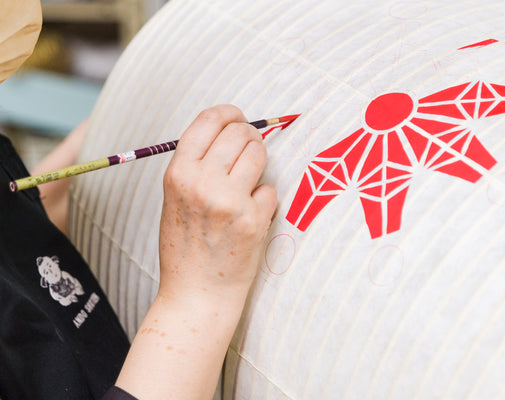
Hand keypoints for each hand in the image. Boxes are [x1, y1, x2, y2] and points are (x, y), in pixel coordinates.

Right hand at [158, 104, 276, 303]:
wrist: (195, 293)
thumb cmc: (185, 245)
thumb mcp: (175, 198)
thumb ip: (196, 165)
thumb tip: (229, 131)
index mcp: (178, 173)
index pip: (209, 120)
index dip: (229, 114)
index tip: (239, 118)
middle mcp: (202, 183)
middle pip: (239, 132)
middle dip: (250, 137)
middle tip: (250, 150)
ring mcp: (229, 201)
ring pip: (259, 154)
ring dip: (260, 163)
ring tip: (249, 183)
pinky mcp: (253, 220)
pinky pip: (270, 189)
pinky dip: (264, 198)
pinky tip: (250, 215)